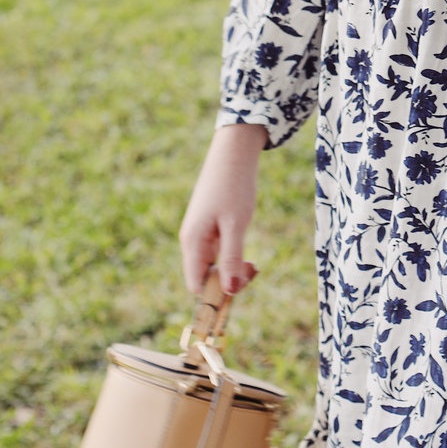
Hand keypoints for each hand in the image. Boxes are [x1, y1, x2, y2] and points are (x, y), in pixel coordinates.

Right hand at [179, 120, 268, 295]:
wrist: (234, 153)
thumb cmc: (234, 186)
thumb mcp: (236, 224)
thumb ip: (232, 257)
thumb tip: (228, 291)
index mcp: (192, 242)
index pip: (196, 285)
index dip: (216, 294)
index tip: (241, 285)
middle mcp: (192, 241)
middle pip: (206, 278)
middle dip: (229, 282)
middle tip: (253, 269)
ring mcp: (201, 235)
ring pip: (214, 267)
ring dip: (233, 271)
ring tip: (254, 264)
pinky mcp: (211, 229)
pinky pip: (219, 255)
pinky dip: (233, 258)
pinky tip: (248, 257)